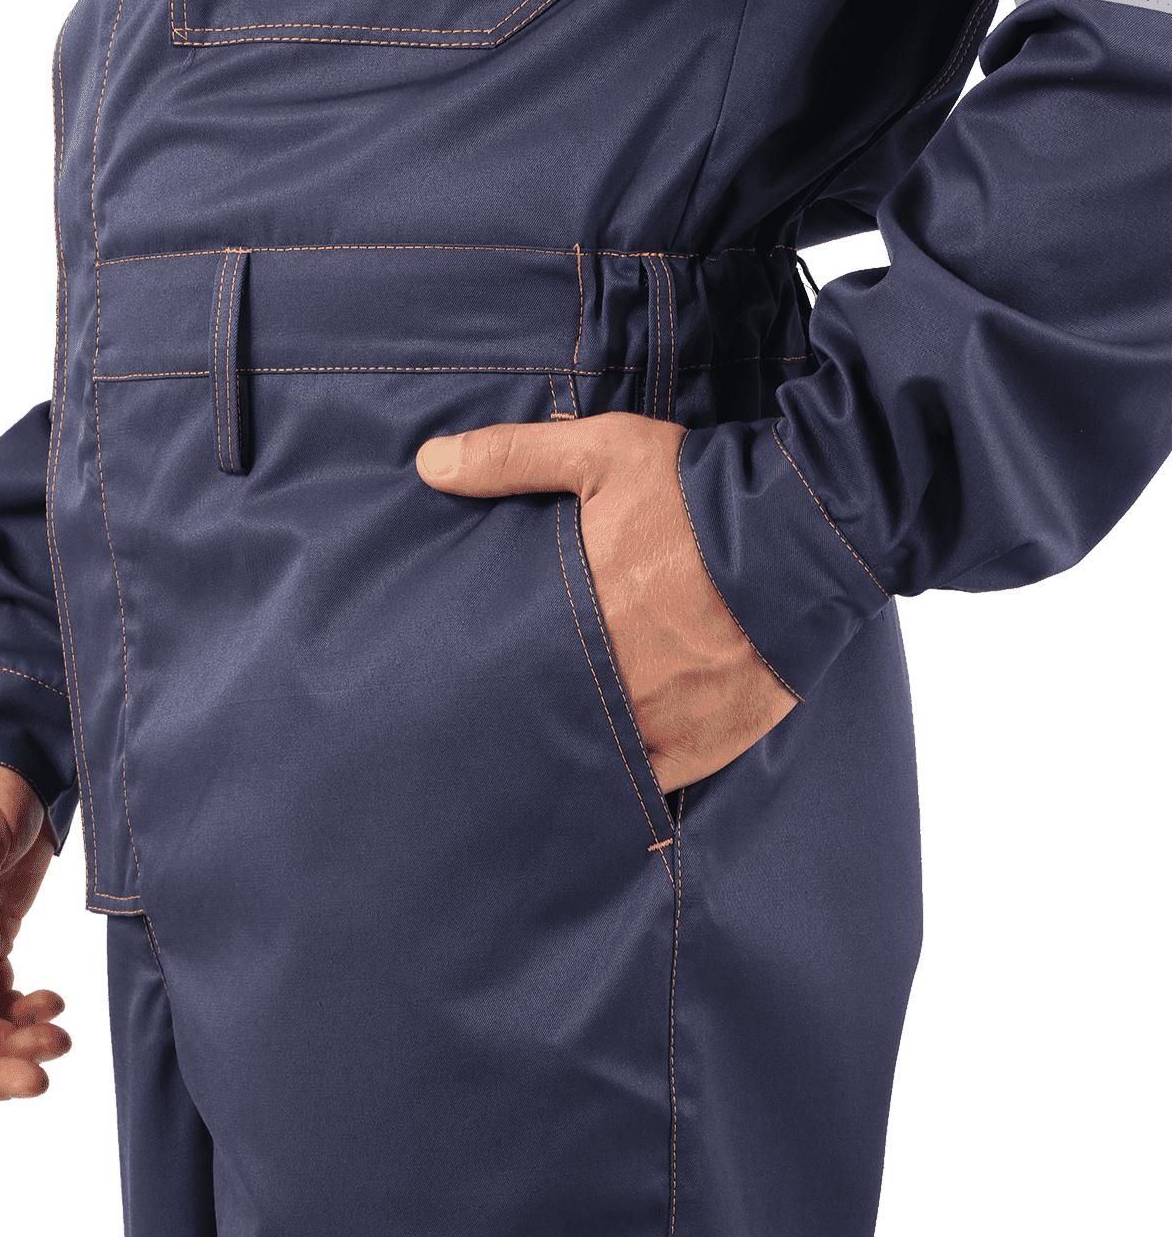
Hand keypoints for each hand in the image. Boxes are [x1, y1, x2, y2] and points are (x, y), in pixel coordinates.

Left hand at [416, 412, 796, 790]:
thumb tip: (429, 463)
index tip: (468, 682)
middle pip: (546, 717)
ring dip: (575, 751)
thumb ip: (513, 459)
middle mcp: (610, 679)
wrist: (806, 534)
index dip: (485, 680)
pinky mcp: (706, 743)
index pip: (506, 667)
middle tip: (501, 723)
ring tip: (548, 756)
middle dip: (528, 717)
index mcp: (575, 614)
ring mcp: (658, 719)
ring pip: (593, 757)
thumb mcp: (604, 455)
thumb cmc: (699, 494)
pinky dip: (632, 779)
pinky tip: (610, 778)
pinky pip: (652, 781)